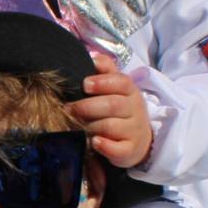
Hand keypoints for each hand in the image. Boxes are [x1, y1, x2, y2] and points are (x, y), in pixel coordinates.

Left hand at [67, 55, 152, 169]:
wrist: (138, 138)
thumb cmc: (119, 109)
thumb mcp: (116, 88)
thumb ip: (106, 71)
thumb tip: (93, 57)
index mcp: (130, 91)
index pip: (121, 82)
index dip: (103, 82)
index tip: (85, 84)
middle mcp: (134, 110)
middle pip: (113, 105)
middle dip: (88, 106)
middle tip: (69, 108)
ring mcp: (134, 130)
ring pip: (111, 126)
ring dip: (91, 126)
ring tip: (77, 126)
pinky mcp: (130, 150)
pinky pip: (119, 149)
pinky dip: (105, 146)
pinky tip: (94, 142)